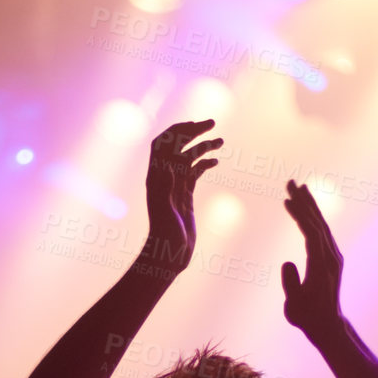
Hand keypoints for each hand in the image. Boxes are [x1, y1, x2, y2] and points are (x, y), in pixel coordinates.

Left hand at [143, 120, 219, 272]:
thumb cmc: (164, 235)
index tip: (196, 124)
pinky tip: (216, 161)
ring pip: (189, 158)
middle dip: (194, 132)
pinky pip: (194, 173)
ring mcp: (175, 186)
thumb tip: (168, 161)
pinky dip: (205, 164)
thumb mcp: (164, 208)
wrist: (169, 255)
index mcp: (156, 176)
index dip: (177, 130)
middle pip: (177, 146)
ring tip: (221, 140)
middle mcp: (164, 178)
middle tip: (213, 122)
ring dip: (203, 146)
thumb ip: (165, 185)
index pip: (163, 143)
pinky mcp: (184, 196)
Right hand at [279, 180, 344, 339]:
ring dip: (310, 206)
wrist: (327, 325)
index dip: (300, 215)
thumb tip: (287, 263)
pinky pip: (322, 232)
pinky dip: (312, 218)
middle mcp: (331, 257)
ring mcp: (333, 256)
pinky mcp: (331, 258)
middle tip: (291, 182)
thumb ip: (291, 284)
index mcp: (321, 265)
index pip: (311, 233)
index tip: (287, 200)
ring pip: (322, 225)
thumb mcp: (294, 306)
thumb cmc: (308, 317)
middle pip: (318, 223)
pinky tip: (305, 211)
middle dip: (304, 202)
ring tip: (299, 188)